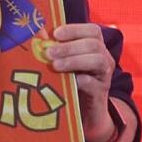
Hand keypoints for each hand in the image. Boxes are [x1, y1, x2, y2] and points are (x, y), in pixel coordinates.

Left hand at [45, 23, 115, 141]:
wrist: (85, 112)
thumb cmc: (71, 82)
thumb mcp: (65, 63)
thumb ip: (56, 51)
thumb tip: (37, 37)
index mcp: (95, 46)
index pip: (92, 30)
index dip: (74, 29)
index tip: (55, 34)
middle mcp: (104, 58)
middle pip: (93, 44)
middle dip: (69, 46)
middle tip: (49, 53)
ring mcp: (104, 76)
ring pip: (97, 61)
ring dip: (74, 60)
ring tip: (55, 66)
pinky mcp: (100, 94)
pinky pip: (94, 84)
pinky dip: (81, 81)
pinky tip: (68, 82)